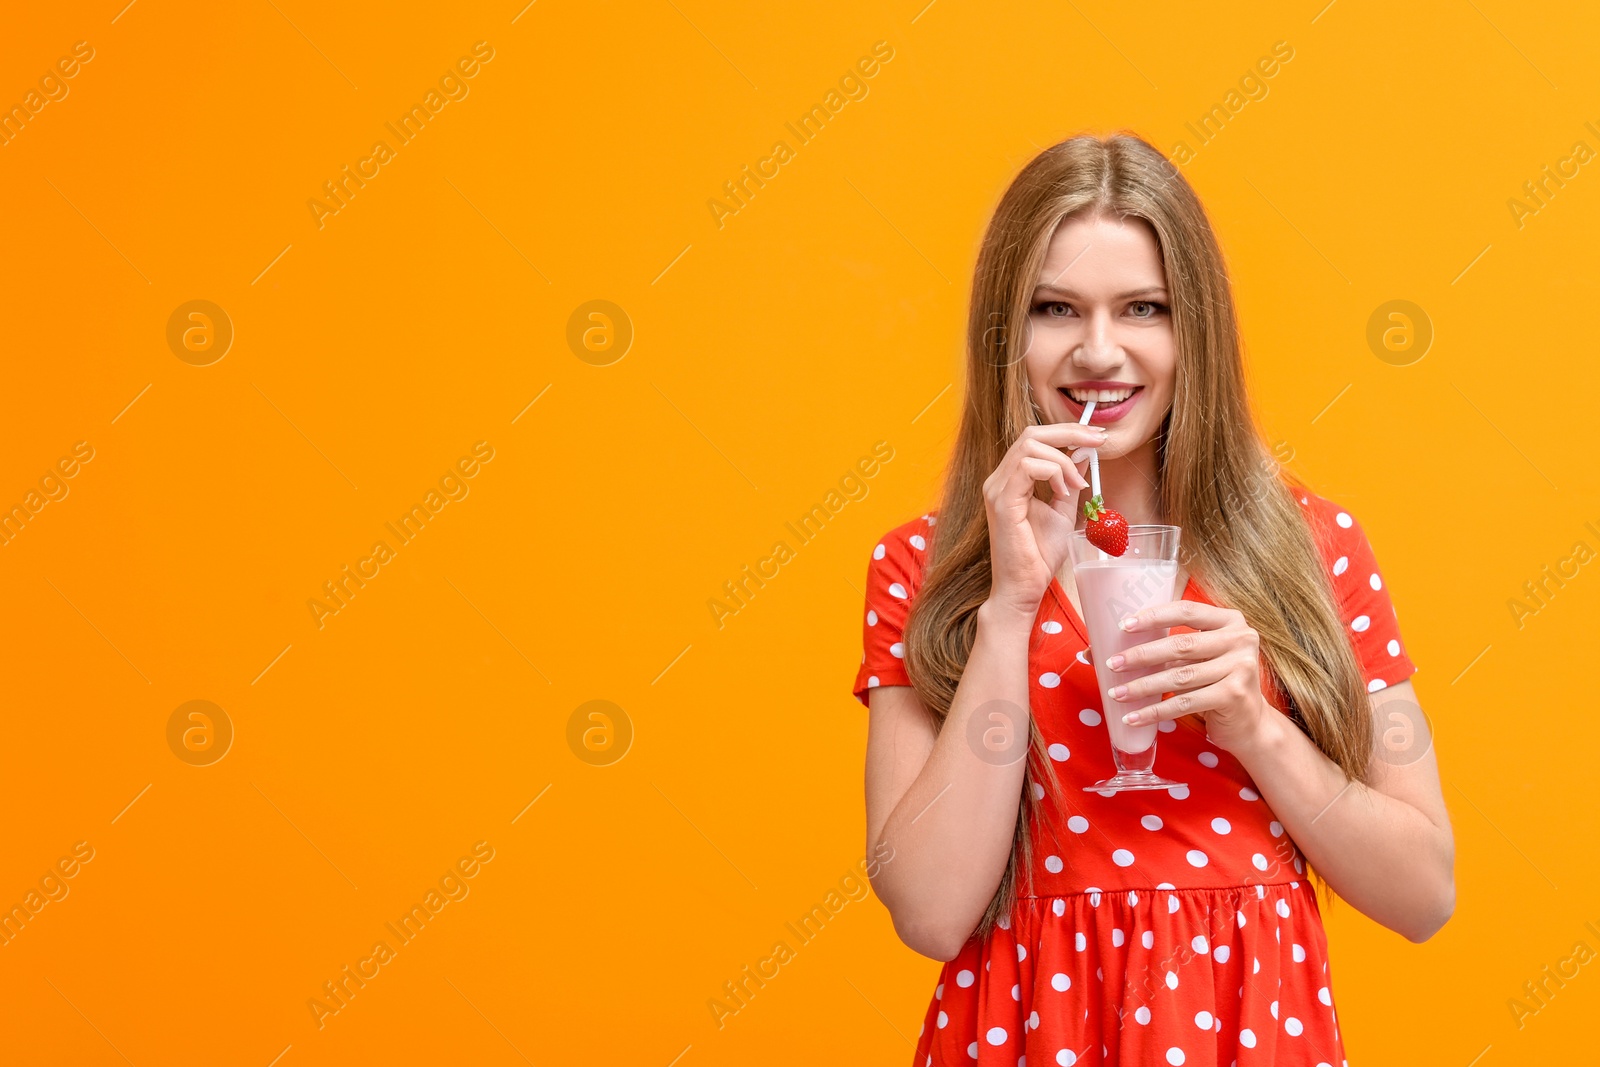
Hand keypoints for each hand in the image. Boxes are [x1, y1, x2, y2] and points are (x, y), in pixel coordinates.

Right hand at [982, 422, 1106, 616]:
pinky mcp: (1002, 501)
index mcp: (1010, 480)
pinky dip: (1053, 472)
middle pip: (1031, 434)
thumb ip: (1068, 483)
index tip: (1096, 437)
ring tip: (1078, 486)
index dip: (1067, 432)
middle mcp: (998, 480)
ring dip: (1063, 460)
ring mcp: (997, 489)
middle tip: (1098, 442)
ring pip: (1030, 446)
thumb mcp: (1062, 511)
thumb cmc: (1039, 556)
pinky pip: (1027, 466)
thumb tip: (1082, 456)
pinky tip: (1064, 491)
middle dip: (1069, 432)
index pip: (1034, 439)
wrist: (1024, 587)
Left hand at [1101, 601, 1269, 753]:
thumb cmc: (1213, 683)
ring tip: (1116, 693)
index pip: (1186, 610)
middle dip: (1141, 655)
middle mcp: (1240, 639)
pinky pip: (1184, 702)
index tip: (1123, 626)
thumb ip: (1163, 648)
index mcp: (1229, 620)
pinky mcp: (1234, 695)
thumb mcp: (1196, 658)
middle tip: (1112, 663)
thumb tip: (1094, 651)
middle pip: (1180, 644)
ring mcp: (1241, 667)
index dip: (1153, 616)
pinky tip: (1133, 717)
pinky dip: (1155, 711)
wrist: (1250, 723)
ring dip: (1142, 686)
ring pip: (1179, 676)